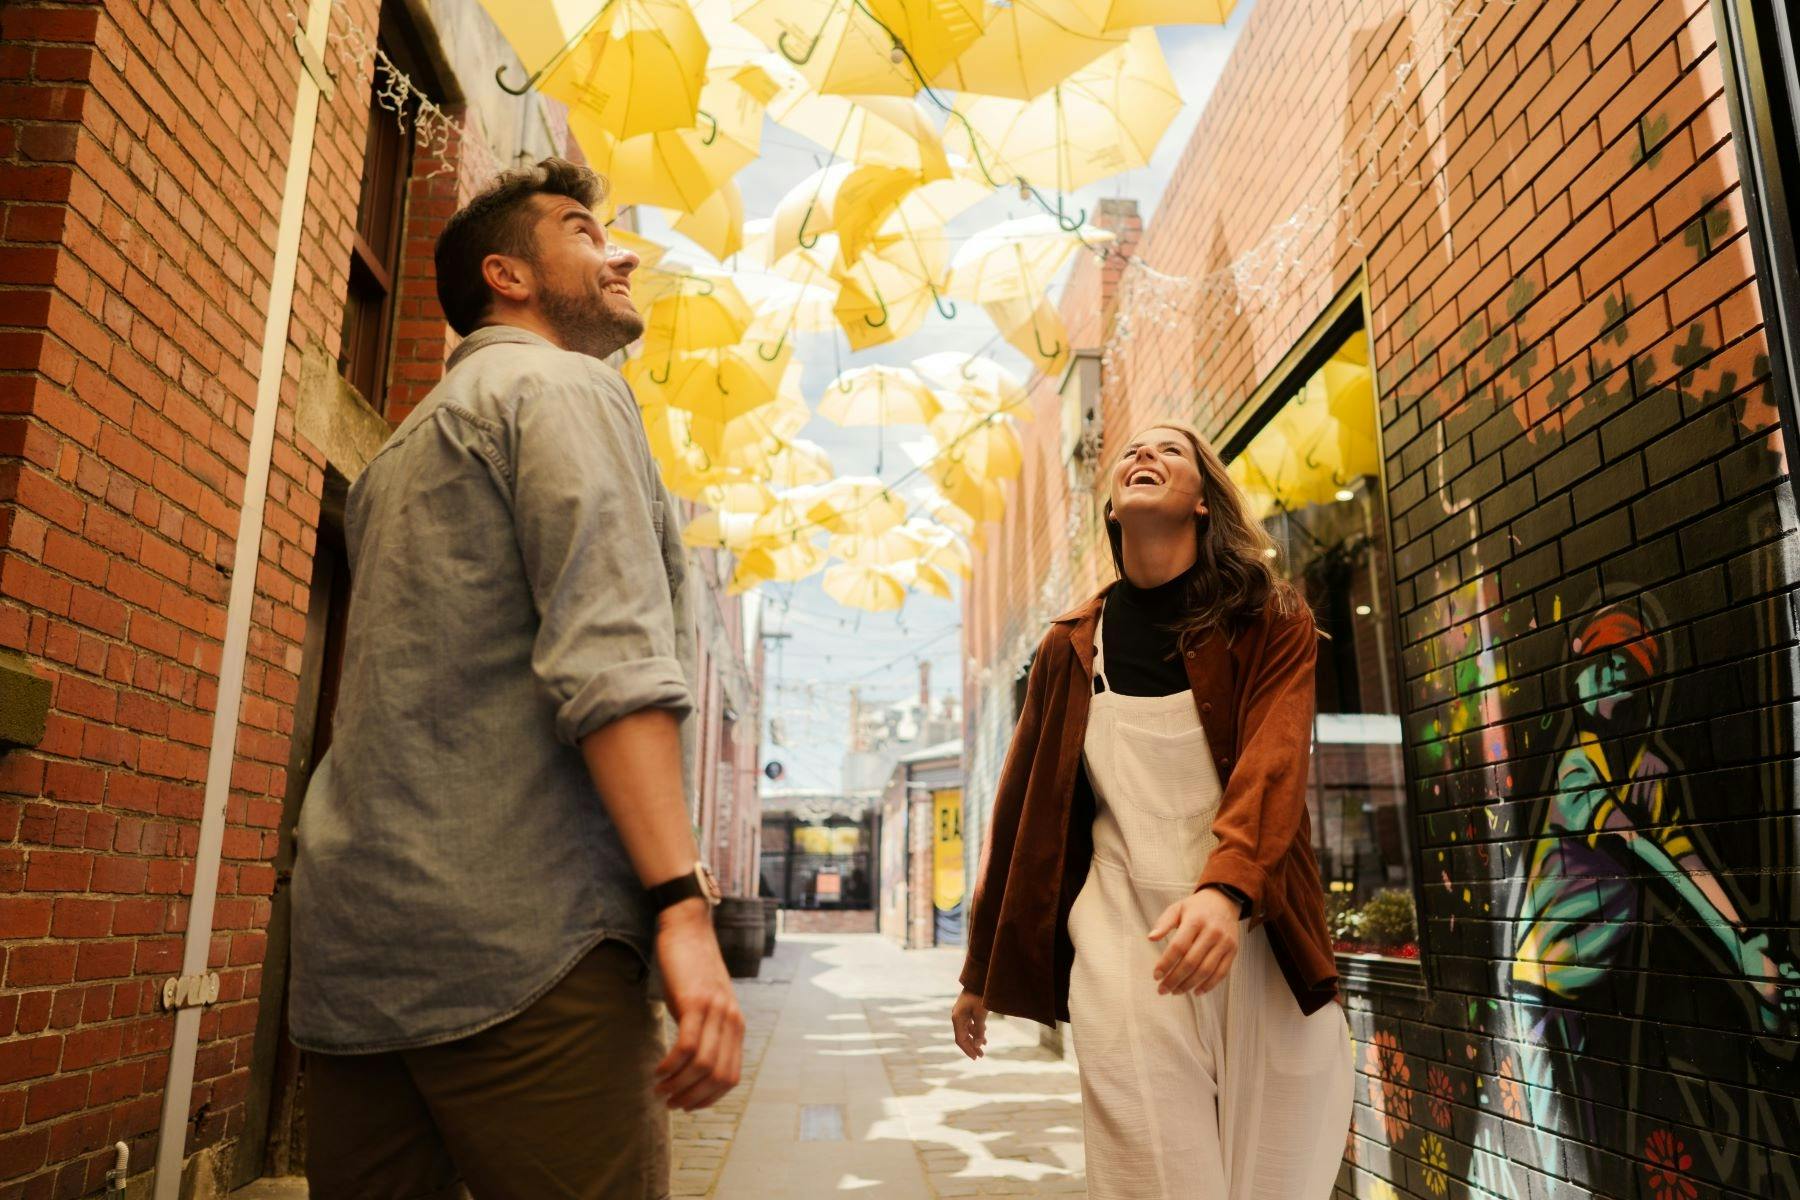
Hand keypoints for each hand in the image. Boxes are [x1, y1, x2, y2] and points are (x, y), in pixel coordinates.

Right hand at [652, 898, 744, 1109]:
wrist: (687, 927)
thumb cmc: (690, 968)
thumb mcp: (704, 1003)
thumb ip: (706, 1029)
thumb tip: (692, 1062)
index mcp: (736, 1025)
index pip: (731, 1077)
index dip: (709, 1098)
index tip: (687, 1105)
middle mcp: (731, 1020)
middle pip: (719, 1077)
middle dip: (693, 1098)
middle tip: (669, 1104)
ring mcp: (715, 1010)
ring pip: (703, 1066)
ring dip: (679, 1086)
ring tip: (660, 1090)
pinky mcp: (695, 1001)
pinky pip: (687, 1046)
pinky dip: (672, 1066)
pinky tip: (658, 1070)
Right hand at [950, 989, 988, 1059]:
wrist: (978, 979)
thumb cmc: (979, 996)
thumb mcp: (981, 1014)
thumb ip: (979, 1030)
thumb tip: (977, 1046)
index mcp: (957, 1019)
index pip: (960, 1040)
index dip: (968, 1050)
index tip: (976, 1058)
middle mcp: (957, 1017)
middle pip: (962, 1036)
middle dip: (972, 1046)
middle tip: (981, 1056)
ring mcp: (961, 1013)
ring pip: (966, 1030)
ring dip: (975, 1038)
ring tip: (984, 1045)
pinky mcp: (966, 1010)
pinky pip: (969, 1023)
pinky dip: (976, 1030)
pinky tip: (984, 1033)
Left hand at [1148, 888, 1240, 995]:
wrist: (1224, 901)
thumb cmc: (1196, 907)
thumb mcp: (1177, 908)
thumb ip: (1163, 923)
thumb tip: (1151, 938)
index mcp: (1195, 921)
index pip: (1178, 947)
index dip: (1166, 963)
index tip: (1156, 976)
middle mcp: (1212, 932)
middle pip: (1191, 962)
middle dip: (1175, 979)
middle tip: (1162, 989)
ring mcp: (1224, 942)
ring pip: (1206, 970)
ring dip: (1189, 984)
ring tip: (1176, 991)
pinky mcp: (1233, 951)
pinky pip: (1221, 973)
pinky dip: (1209, 985)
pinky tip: (1196, 991)